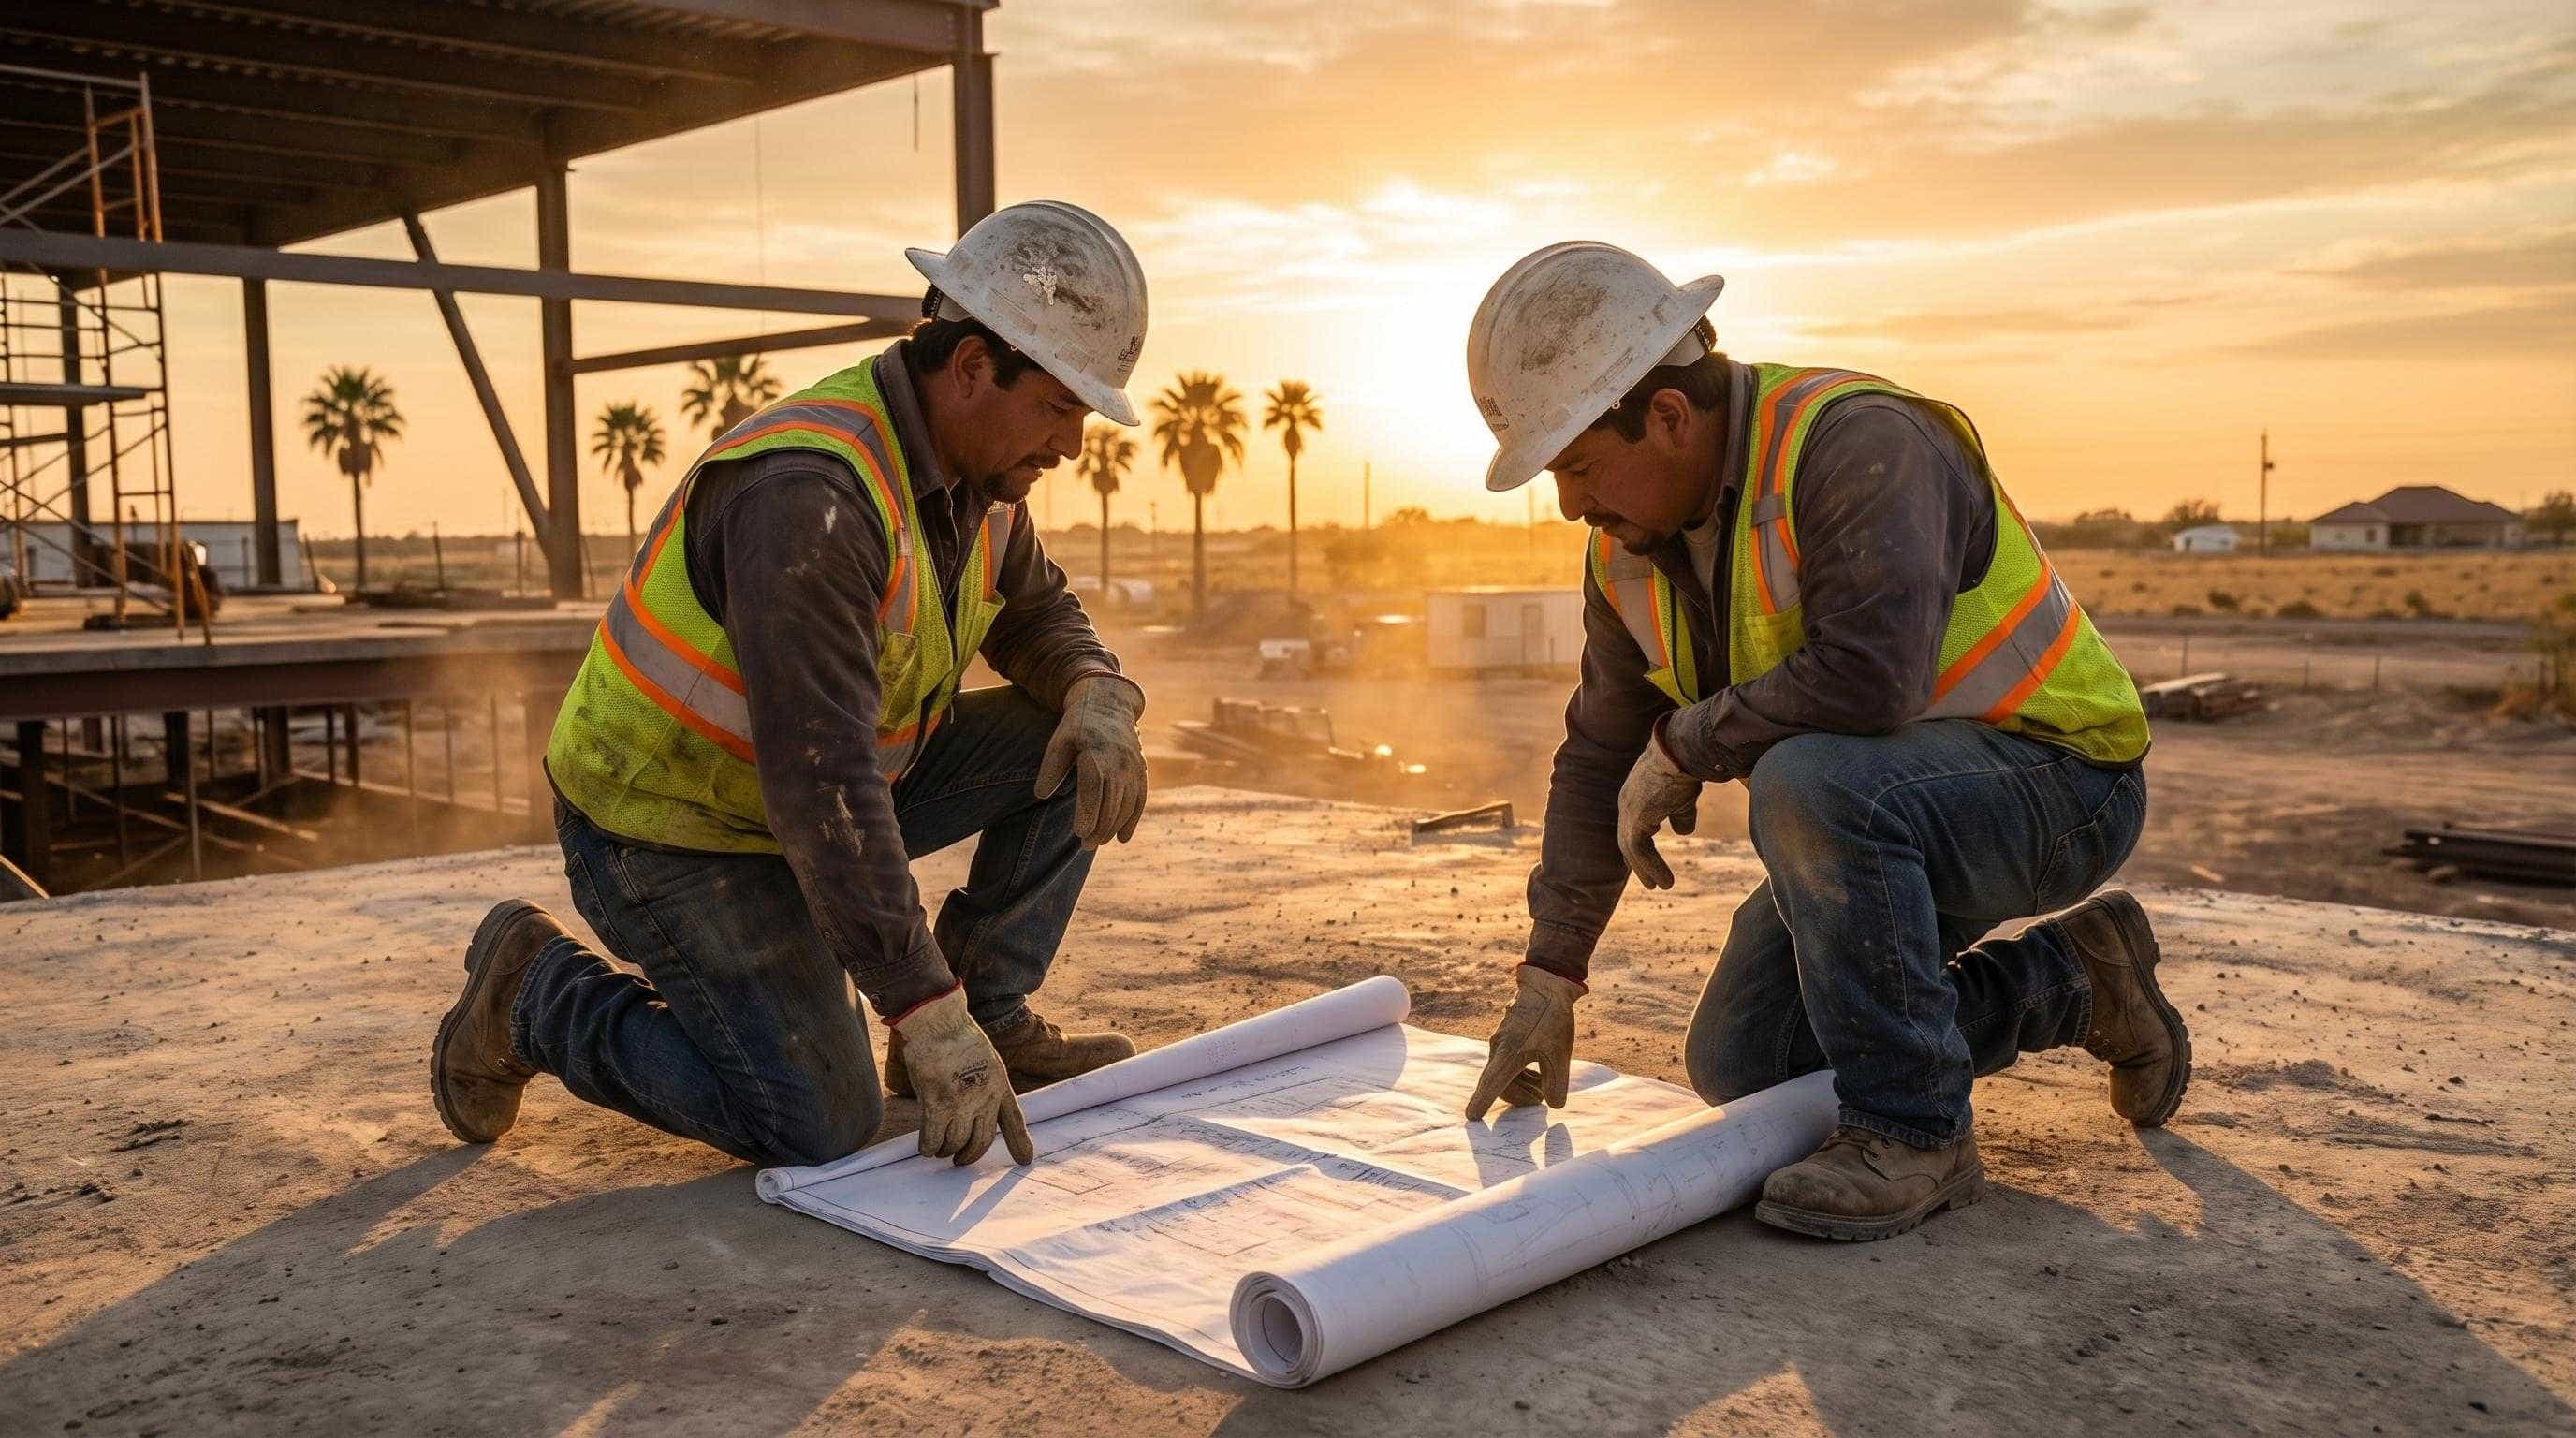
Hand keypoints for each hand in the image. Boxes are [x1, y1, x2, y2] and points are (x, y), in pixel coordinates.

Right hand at [891, 986, 1034, 1165]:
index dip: (1019, 1142)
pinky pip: (933, 1138)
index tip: (1025, 1159)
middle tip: (960, 1160)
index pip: (1014, 1120)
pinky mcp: (937, 1104)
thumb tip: (977, 1109)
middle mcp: (984, 1097)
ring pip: (956, 1142)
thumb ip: (984, 1084)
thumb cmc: (956, 1037)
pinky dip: (929, 1147)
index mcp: (999, 1084)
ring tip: (940, 1149)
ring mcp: (961, 1102)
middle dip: (970, 1155)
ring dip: (946, 1150)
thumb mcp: (985, 1059)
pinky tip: (926, 1147)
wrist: (938, 1023)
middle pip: (981, 1140)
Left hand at [1037, 675, 1147, 847]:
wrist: (1109, 703)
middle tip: (1086, 845)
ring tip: (1099, 842)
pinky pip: (1140, 799)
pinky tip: (1123, 838)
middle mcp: (1119, 762)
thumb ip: (1051, 768)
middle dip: (1100, 827)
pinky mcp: (1141, 770)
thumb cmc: (1078, 725)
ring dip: (1114, 827)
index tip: (1080, 833)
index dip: (1088, 813)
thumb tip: (1041, 795)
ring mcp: (1133, 767)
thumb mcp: (1060, 740)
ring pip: (1127, 805)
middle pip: (1112, 802)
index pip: (1094, 789)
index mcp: (1096, 754)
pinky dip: (1132, 820)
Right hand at [1464, 965, 1585, 1119]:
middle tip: (1540, 1102)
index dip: (1481, 1102)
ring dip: (1522, 1086)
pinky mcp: (1507, 1036)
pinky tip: (1539, 1073)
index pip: (1490, 1084)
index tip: (1472, 1117)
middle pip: (1499, 1084)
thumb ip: (1556, 1083)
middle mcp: (1499, 1049)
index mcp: (1508, 1054)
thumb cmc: (1552, 1019)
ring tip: (1544, 1090)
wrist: (1547, 986)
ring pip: (1504, 1073)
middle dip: (1518, 1098)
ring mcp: (1501, 1042)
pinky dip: (1522, 1073)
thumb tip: (1553, 1104)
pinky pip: (1508, 1062)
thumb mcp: (1560, 1053)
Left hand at [1616, 731, 1700, 889]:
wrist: (1683, 750)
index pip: (1631, 826)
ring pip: (1632, 848)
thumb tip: (1682, 832)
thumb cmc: (1686, 767)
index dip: (1638, 847)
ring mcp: (1628, 809)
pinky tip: (1665, 881)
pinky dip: (1652, 867)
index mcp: (1635, 795)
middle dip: (1637, 862)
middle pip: (1627, 839)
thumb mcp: (1683, 796)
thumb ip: (1680, 815)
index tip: (1645, 863)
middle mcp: (1627, 802)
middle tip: (1650, 883)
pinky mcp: (1636, 817)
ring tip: (1660, 886)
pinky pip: (1639, 849)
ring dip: (1646, 869)